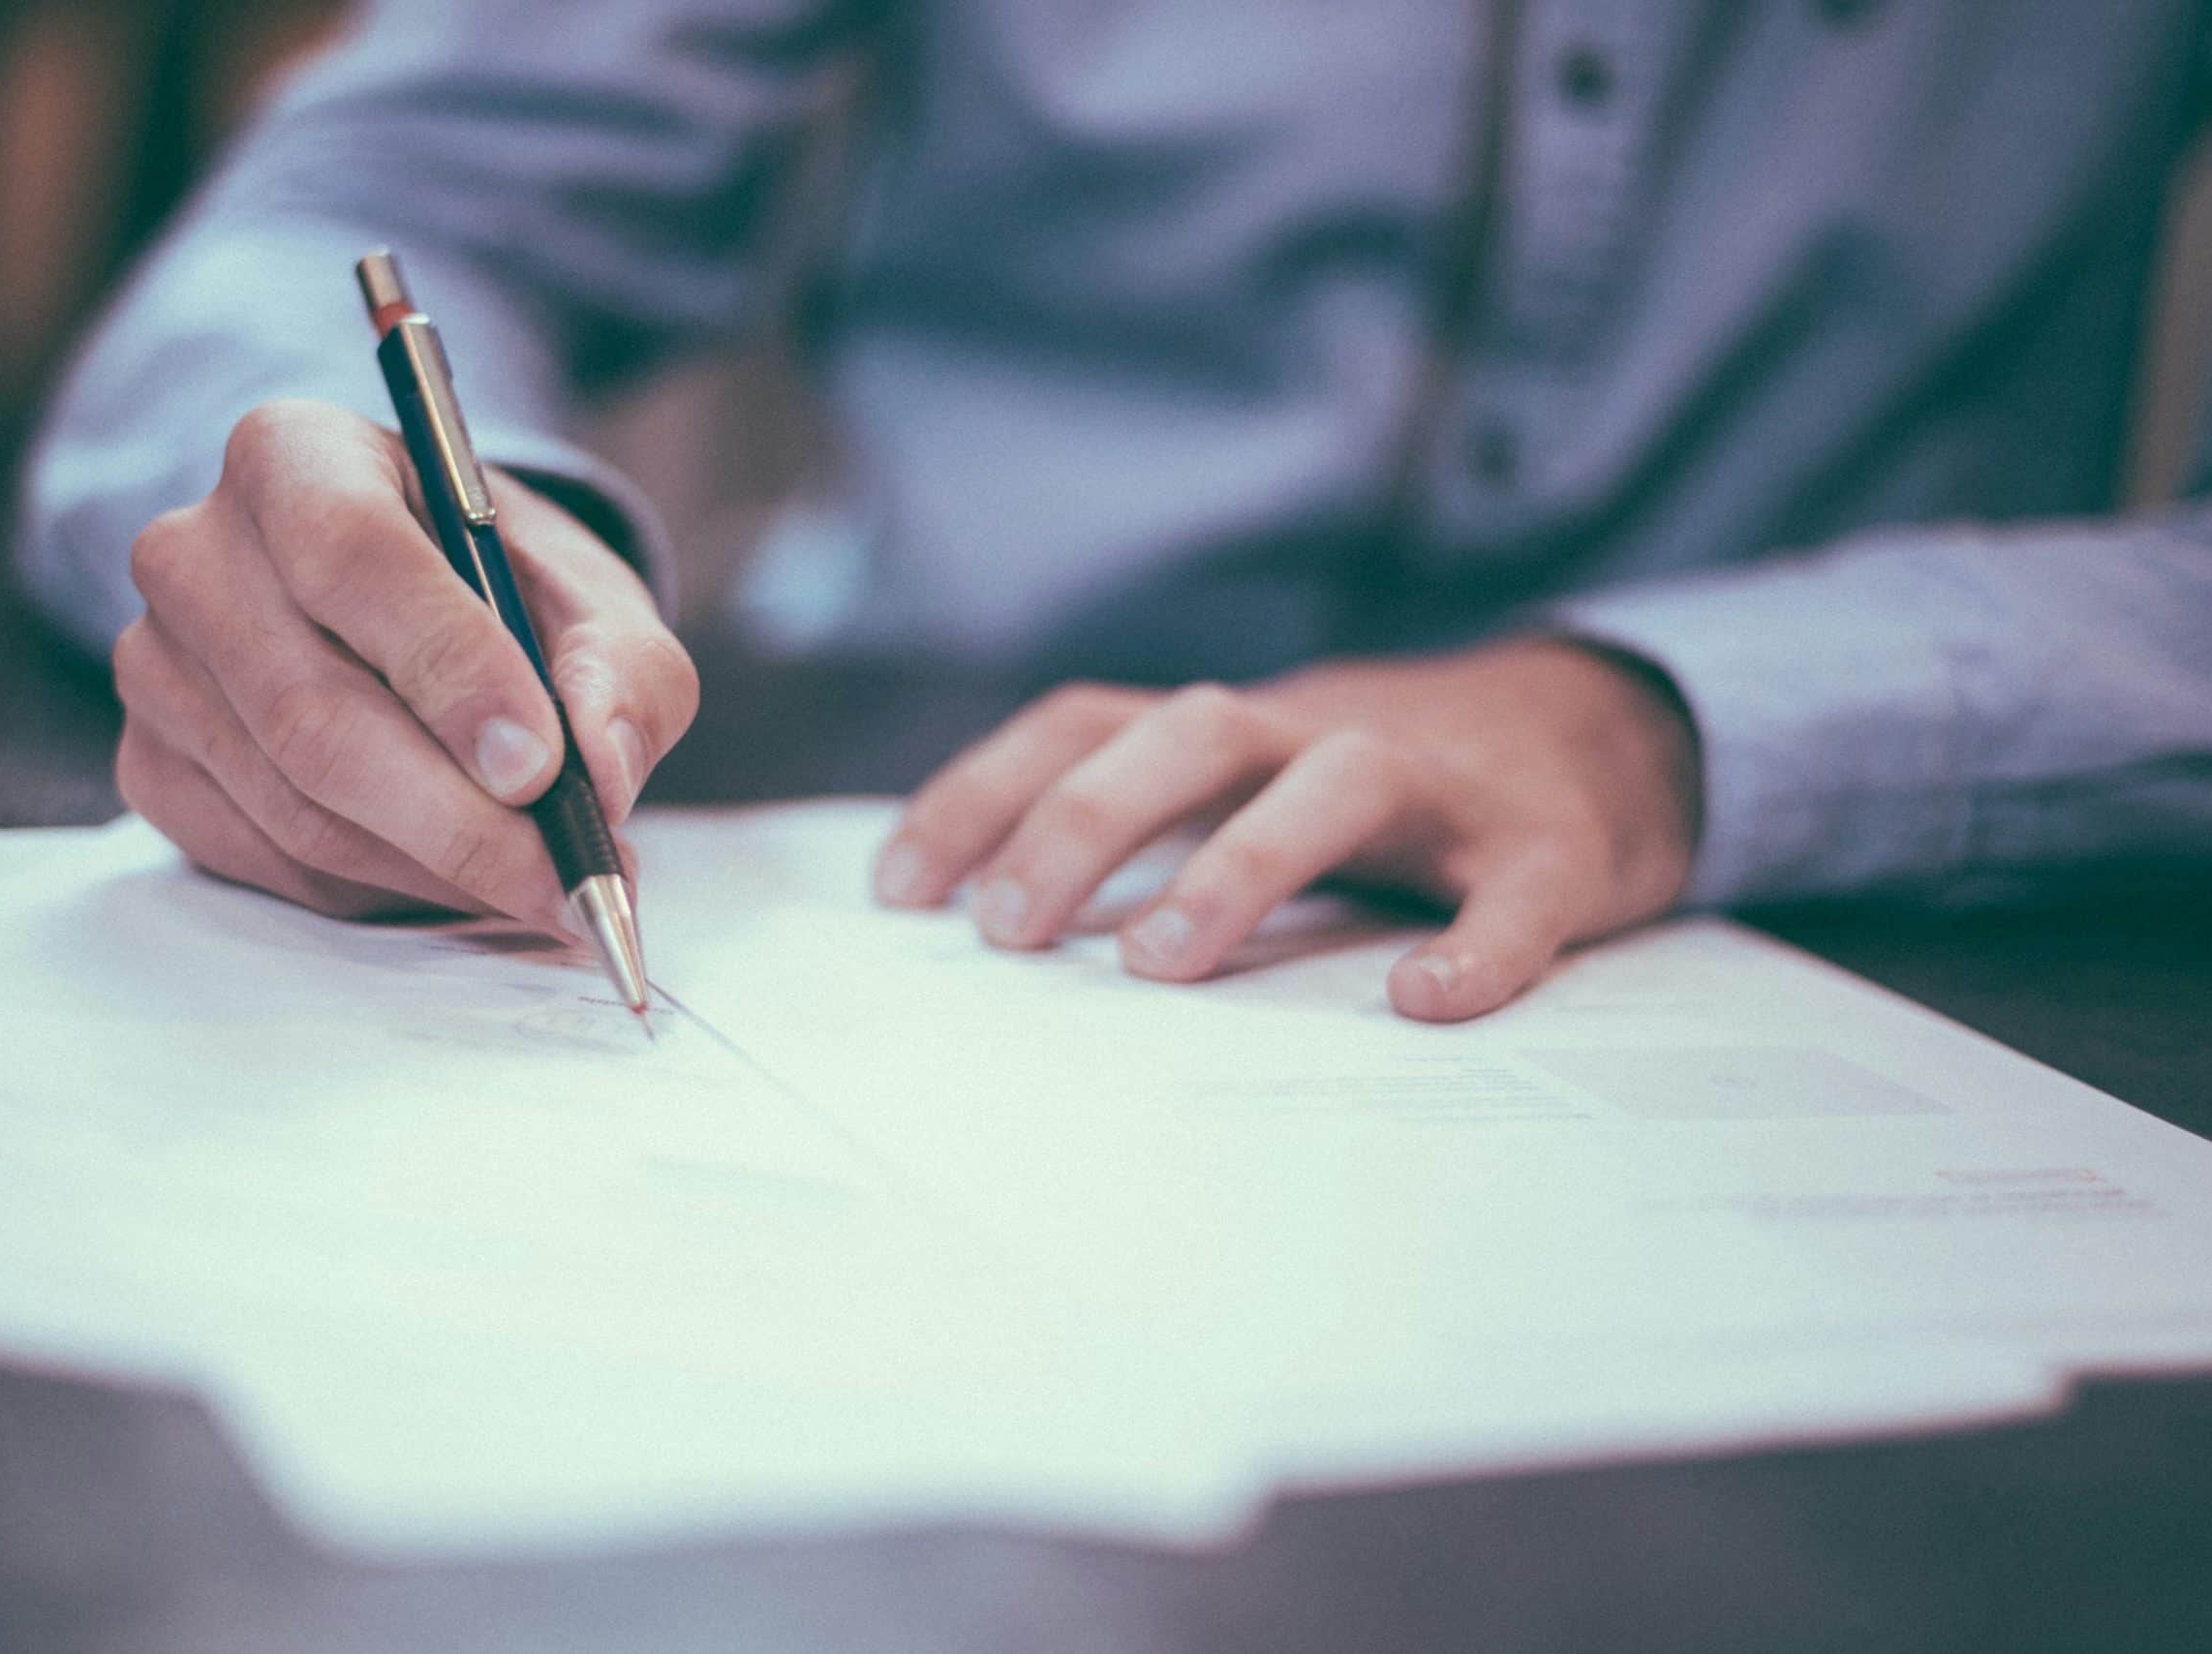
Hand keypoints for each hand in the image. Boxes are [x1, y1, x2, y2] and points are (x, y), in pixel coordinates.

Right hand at [112, 399, 697, 927]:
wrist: (420, 613)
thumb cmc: (505, 591)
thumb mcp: (595, 600)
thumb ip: (623, 671)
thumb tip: (603, 770)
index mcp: (296, 456)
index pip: (351, 556)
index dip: (449, 669)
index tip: (540, 766)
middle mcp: (196, 552)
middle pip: (313, 712)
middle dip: (458, 818)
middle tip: (565, 877)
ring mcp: (156, 665)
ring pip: (297, 806)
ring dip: (435, 867)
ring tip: (540, 882)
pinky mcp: (152, 764)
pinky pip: (269, 860)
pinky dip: (380, 889)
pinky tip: (453, 872)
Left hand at [872, 639, 1699, 1019]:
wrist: (1609, 731)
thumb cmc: (1389, 788)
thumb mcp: (1256, 783)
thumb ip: (1155, 829)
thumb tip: (995, 927)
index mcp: (1238, 731)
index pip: (1087, 724)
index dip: (985, 792)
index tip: (898, 891)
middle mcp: (1321, 734)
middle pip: (1190, 733)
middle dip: (1085, 821)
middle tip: (1006, 932)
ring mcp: (1441, 786)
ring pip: (1335, 782)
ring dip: (1239, 862)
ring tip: (1160, 964)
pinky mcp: (1550, 847)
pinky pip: (1514, 892)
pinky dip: (1475, 944)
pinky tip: (1425, 1003)